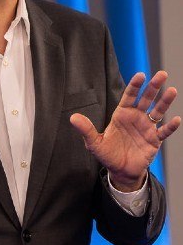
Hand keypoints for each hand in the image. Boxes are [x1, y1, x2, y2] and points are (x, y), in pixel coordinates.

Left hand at [70, 71, 180, 191]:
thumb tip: (72, 118)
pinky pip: (164, 132)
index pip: (129, 97)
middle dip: (153, 87)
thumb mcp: (94, 142)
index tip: (140, 75)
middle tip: (161, 74)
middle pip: (146, 99)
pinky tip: (176, 119)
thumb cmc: (107, 154)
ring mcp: (147, 128)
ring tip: (171, 90)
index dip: (135, 86)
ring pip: (158, 112)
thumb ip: (86, 129)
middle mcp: (136, 118)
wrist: (120, 170)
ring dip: (165, 102)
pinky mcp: (154, 140)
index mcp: (122, 115)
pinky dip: (170, 126)